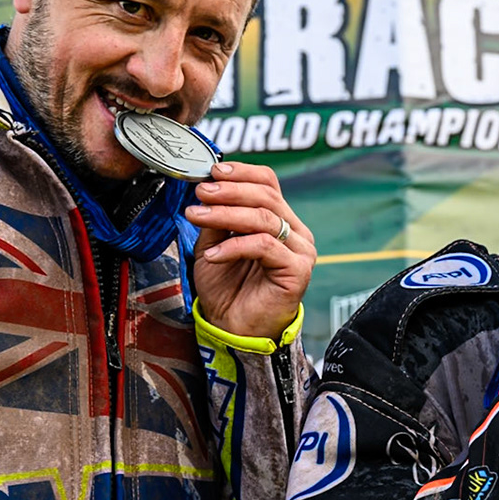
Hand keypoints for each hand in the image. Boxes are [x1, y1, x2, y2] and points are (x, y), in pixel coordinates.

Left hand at [188, 162, 314, 341]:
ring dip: (226, 214)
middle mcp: (296, 232)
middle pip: (266, 196)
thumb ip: (217, 218)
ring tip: (197, 216)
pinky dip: (234, 246)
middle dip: (229, 191)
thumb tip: (209, 188)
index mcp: (280, 220)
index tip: (212, 171)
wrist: (235, 328)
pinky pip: (264, 246)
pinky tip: (213, 254)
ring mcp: (300, 250)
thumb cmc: (228, 288)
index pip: (268, 183)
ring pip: (264, 218)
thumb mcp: (214, 243)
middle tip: (201, 193)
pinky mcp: (298, 270)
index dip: (242, 172)